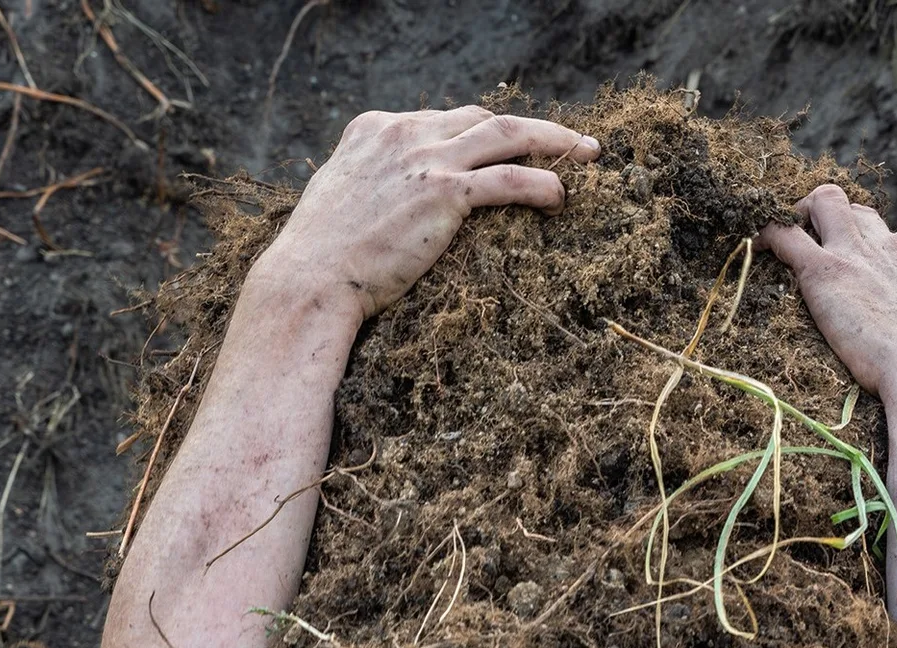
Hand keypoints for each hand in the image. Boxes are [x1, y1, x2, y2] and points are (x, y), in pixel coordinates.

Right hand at [254, 105, 601, 321]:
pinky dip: (543, 184)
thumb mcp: (339, 198)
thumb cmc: (320, 255)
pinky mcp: (445, 193)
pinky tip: (561, 196)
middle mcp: (403, 133)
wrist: (309, 280)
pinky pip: (511, 179)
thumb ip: (370, 183)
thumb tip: (387, 198)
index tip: (511, 148)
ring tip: (588, 154)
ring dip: (556, 141)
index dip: (483, 133)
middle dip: (531, 129)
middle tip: (569, 143)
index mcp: (375, 129)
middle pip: (484, 118)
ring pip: (509, 134)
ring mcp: (426, 159)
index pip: (445, 118)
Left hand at [760, 185, 896, 403]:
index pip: (895, 240)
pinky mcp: (824, 270)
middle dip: (838, 220)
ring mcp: (857, 253)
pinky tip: (758, 245)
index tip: (863, 275)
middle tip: (818, 246)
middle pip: (860, 210)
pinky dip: (768, 233)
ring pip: (826, 202)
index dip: (875, 253)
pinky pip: (786, 234)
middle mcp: (893, 246)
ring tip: (787, 241)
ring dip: (805, 216)